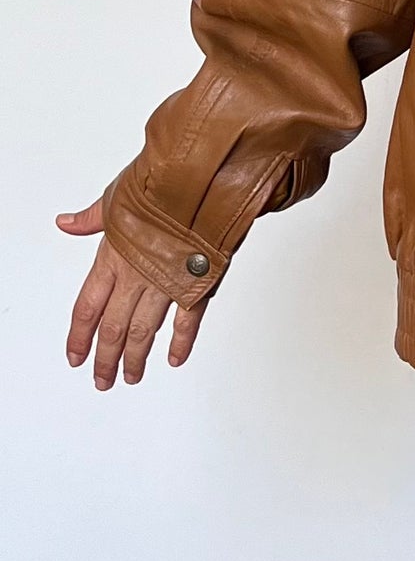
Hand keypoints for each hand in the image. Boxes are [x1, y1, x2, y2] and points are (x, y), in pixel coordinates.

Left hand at [57, 196, 209, 388]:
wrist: (201, 181)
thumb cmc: (161, 185)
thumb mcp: (117, 197)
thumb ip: (92, 218)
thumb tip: (66, 223)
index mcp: (112, 258)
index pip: (87, 309)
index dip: (79, 337)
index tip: (76, 357)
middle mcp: (136, 276)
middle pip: (113, 328)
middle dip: (106, 358)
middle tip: (103, 379)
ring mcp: (166, 283)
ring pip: (144, 331)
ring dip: (137, 357)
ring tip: (133, 375)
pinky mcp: (196, 283)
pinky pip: (187, 321)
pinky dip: (181, 342)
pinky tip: (175, 358)